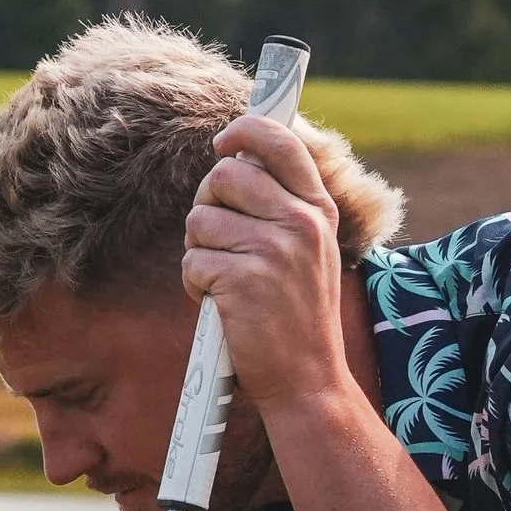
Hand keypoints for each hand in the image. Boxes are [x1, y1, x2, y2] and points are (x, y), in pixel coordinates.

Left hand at [183, 111, 347, 416]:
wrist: (307, 380)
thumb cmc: (298, 316)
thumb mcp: (310, 250)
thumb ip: (284, 205)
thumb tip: (234, 159)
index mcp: (318, 210)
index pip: (281, 141)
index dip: (245, 130)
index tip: (224, 141)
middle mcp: (301, 223)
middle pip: (224, 175)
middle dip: (208, 205)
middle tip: (219, 239)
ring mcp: (274, 250)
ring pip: (200, 220)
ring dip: (199, 251)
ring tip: (226, 281)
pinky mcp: (243, 279)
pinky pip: (192, 261)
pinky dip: (196, 285)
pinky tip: (222, 305)